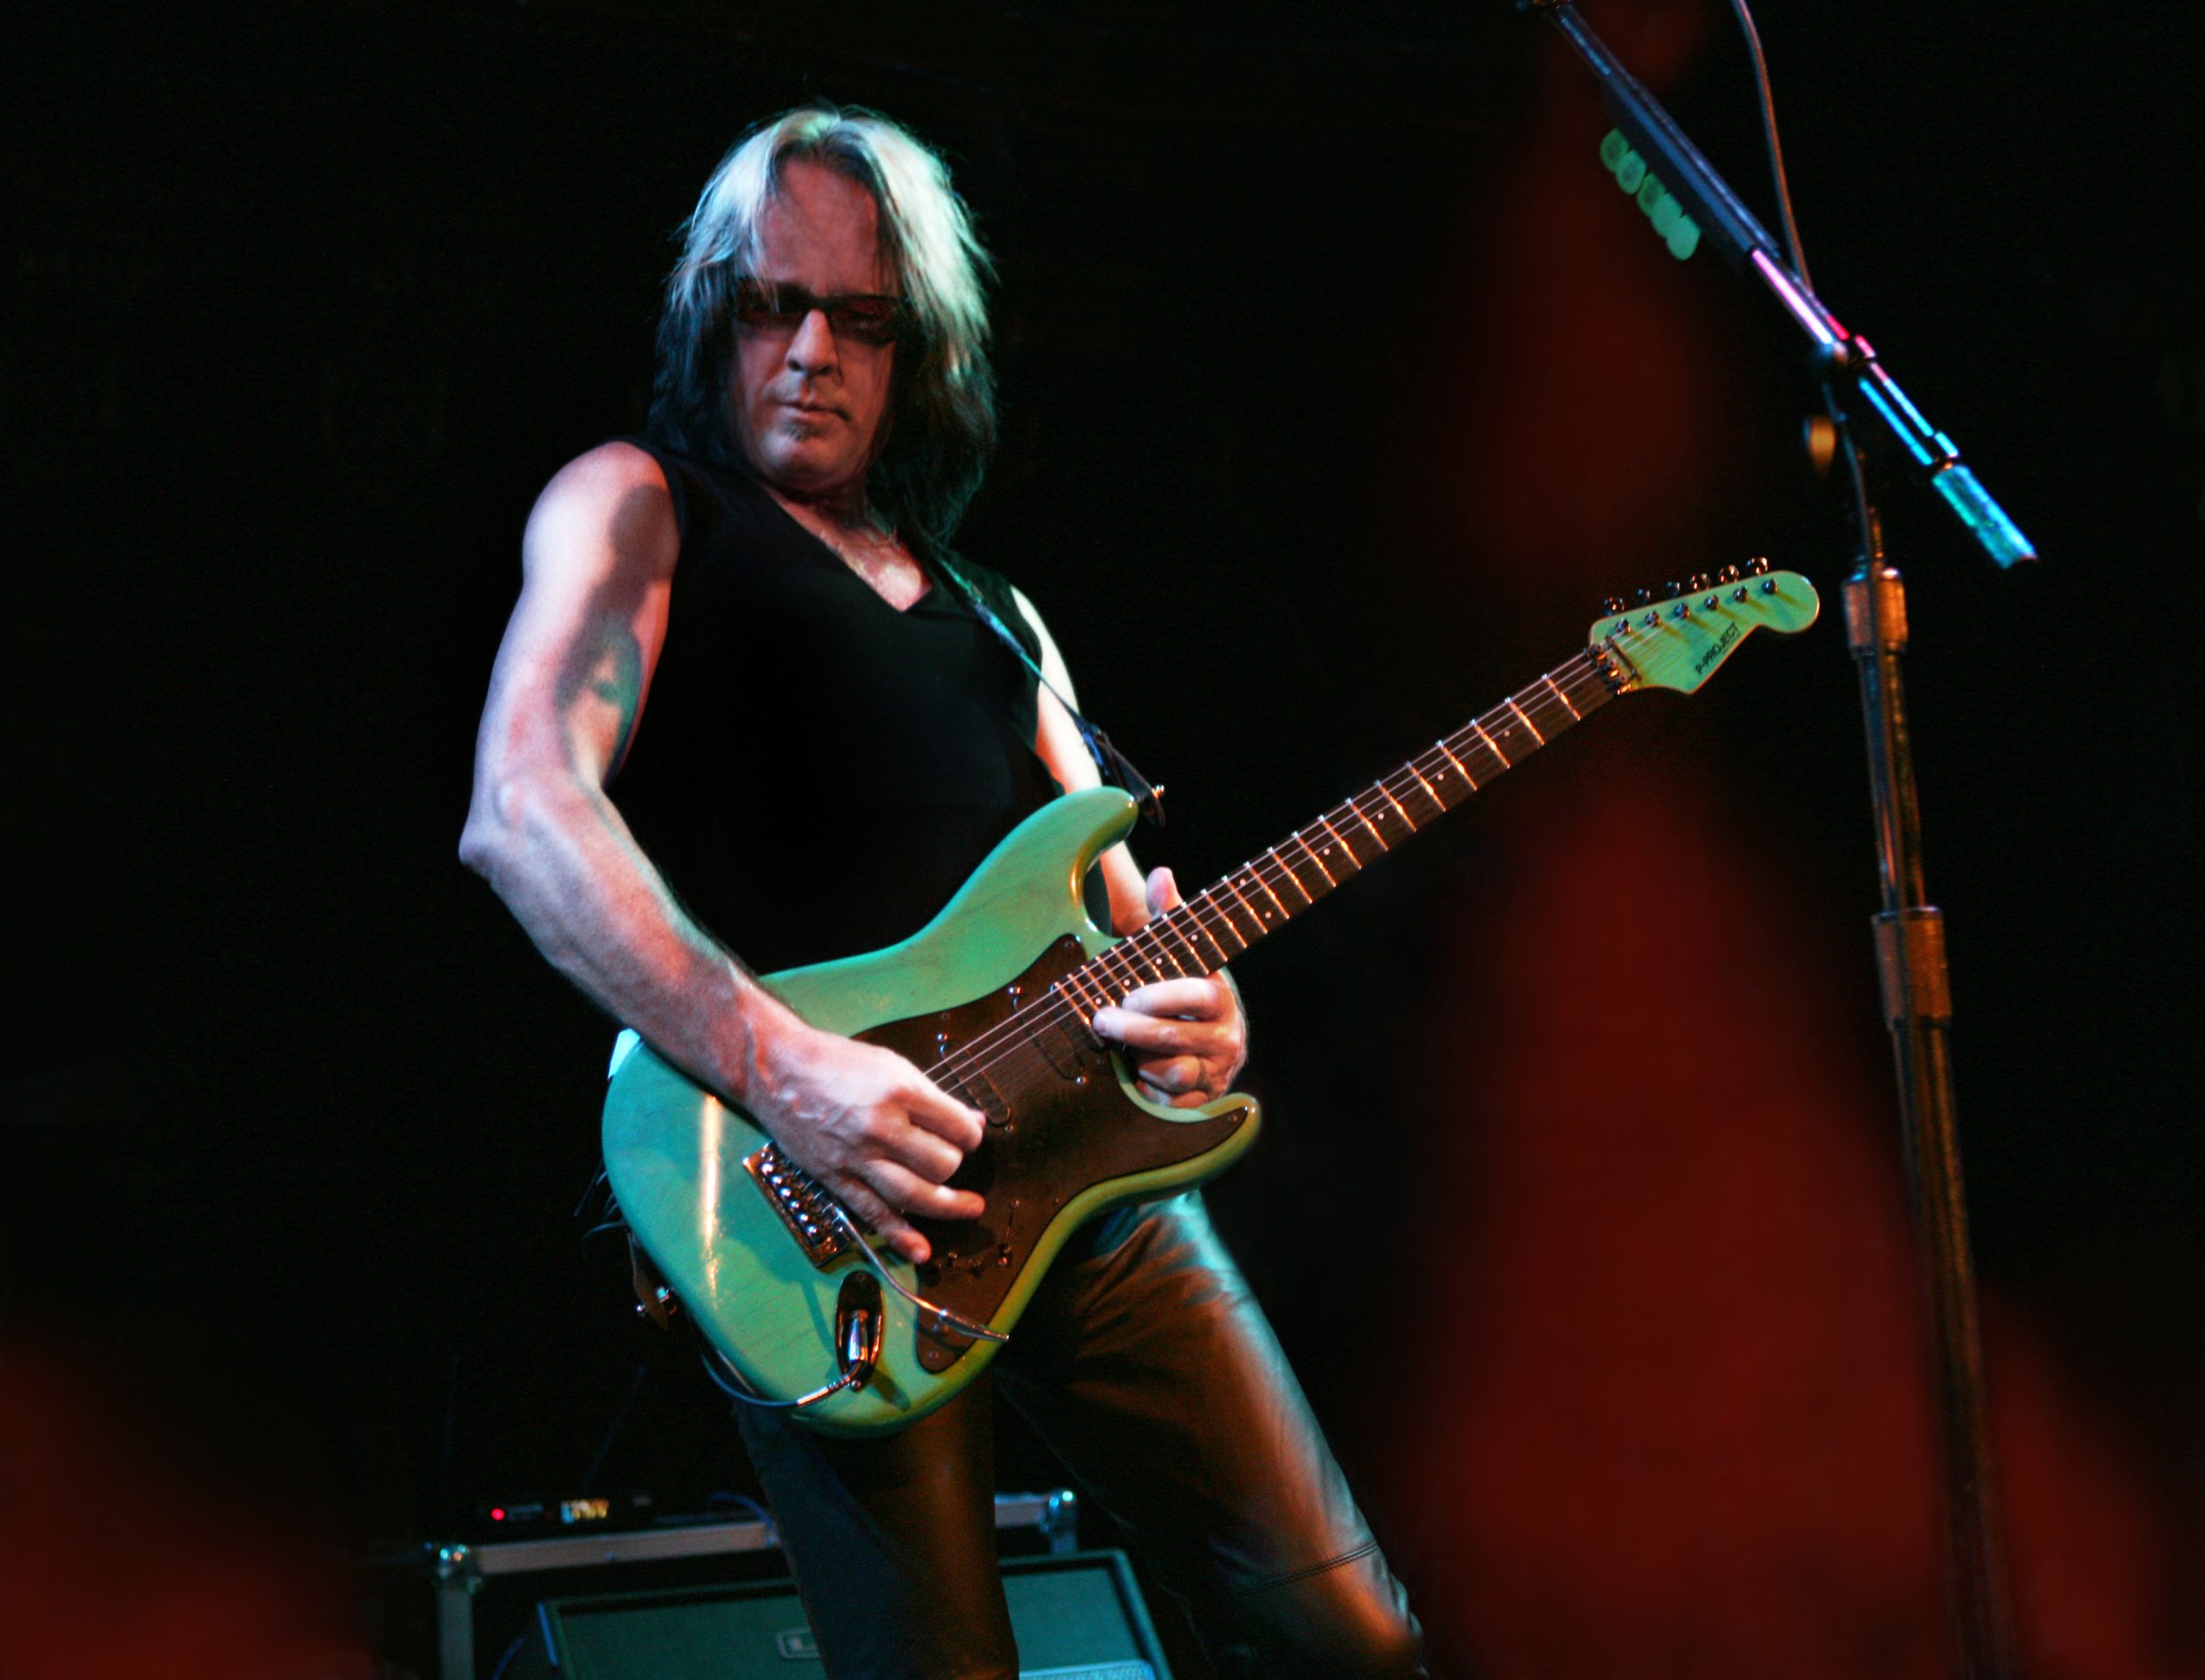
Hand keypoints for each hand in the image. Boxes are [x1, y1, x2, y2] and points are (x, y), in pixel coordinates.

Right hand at [748, 1014, 987, 1263]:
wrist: (778, 1071)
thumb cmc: (835, 1062)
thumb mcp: (892, 1066)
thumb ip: (933, 1097)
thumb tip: (973, 1120)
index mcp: (899, 1092)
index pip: (957, 1128)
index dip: (971, 1134)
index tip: (968, 1135)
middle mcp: (880, 1127)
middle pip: (942, 1163)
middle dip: (954, 1162)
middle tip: (948, 1154)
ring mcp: (857, 1157)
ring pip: (916, 1194)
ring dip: (948, 1206)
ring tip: (970, 1208)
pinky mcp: (836, 1178)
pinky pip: (873, 1212)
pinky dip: (900, 1235)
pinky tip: (921, 1250)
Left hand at [1091, 867, 1248, 1108]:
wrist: (1201, 1048)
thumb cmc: (1177, 993)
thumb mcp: (1174, 953)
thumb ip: (1167, 916)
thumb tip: (1162, 874)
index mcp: (1220, 997)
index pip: (1200, 995)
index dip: (1162, 997)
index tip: (1129, 994)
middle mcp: (1225, 1037)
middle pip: (1176, 1039)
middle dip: (1133, 1030)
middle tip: (1101, 1019)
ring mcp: (1214, 1072)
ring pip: (1173, 1074)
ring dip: (1140, 1061)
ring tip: (1124, 1049)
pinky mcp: (1200, 1104)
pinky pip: (1170, 1105)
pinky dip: (1148, 1091)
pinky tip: (1134, 1075)